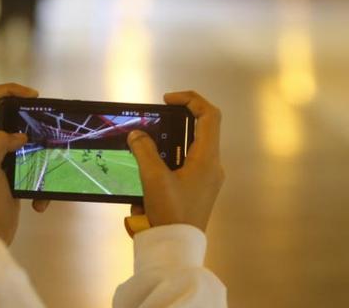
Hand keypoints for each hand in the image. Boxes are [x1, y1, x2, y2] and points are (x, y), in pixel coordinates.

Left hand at [0, 84, 48, 244]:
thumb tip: (19, 136)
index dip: (8, 89)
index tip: (32, 96)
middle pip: (4, 112)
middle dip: (26, 115)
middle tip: (44, 120)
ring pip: (20, 138)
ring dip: (37, 148)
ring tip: (48, 157)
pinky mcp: (9, 173)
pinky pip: (28, 164)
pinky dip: (38, 179)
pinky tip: (39, 199)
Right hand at [126, 91, 223, 232]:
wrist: (176, 248)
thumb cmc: (171, 213)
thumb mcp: (153, 178)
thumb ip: (144, 151)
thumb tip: (137, 134)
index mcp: (208, 159)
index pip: (209, 116)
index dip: (190, 99)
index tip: (167, 100)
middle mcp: (212, 166)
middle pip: (200, 129)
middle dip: (175, 121)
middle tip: (154, 119)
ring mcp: (206, 179)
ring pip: (191, 147)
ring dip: (169, 141)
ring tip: (146, 145)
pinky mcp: (197, 190)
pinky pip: (185, 164)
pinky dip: (168, 158)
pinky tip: (149, 168)